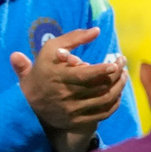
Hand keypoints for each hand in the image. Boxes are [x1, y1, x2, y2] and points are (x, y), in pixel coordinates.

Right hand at [10, 27, 125, 144]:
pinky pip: (103, 113)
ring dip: (119, 88)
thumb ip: (71, 38)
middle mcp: (64, 93)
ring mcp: (71, 109)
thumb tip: (96, 30)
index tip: (114, 64)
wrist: (26, 104)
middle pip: (98, 86)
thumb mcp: (48, 51)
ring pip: (104, 99)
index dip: (101, 70)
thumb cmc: (41, 71)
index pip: (83, 75)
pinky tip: (117, 94)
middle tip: (122, 64)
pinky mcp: (77, 121)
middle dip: (116, 75)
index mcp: (55, 75)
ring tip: (124, 76)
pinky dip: (114, 103)